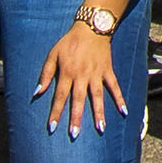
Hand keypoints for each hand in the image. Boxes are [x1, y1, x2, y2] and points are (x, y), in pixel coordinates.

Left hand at [35, 20, 128, 135]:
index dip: (55, 112)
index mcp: (67, 73)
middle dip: (76, 118)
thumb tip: (37, 92)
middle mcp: (82, 76)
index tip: (52, 128)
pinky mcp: (107, 71)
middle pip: (78, 100)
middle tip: (75, 134)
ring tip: (100, 128)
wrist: (91, 28)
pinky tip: (124, 111)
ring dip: (99, 113)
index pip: (59, 96)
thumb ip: (46, 74)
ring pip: (97, 96)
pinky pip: (114, 86)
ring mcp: (96, 74)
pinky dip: (119, 98)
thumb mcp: (53, 54)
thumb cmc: (69, 42)